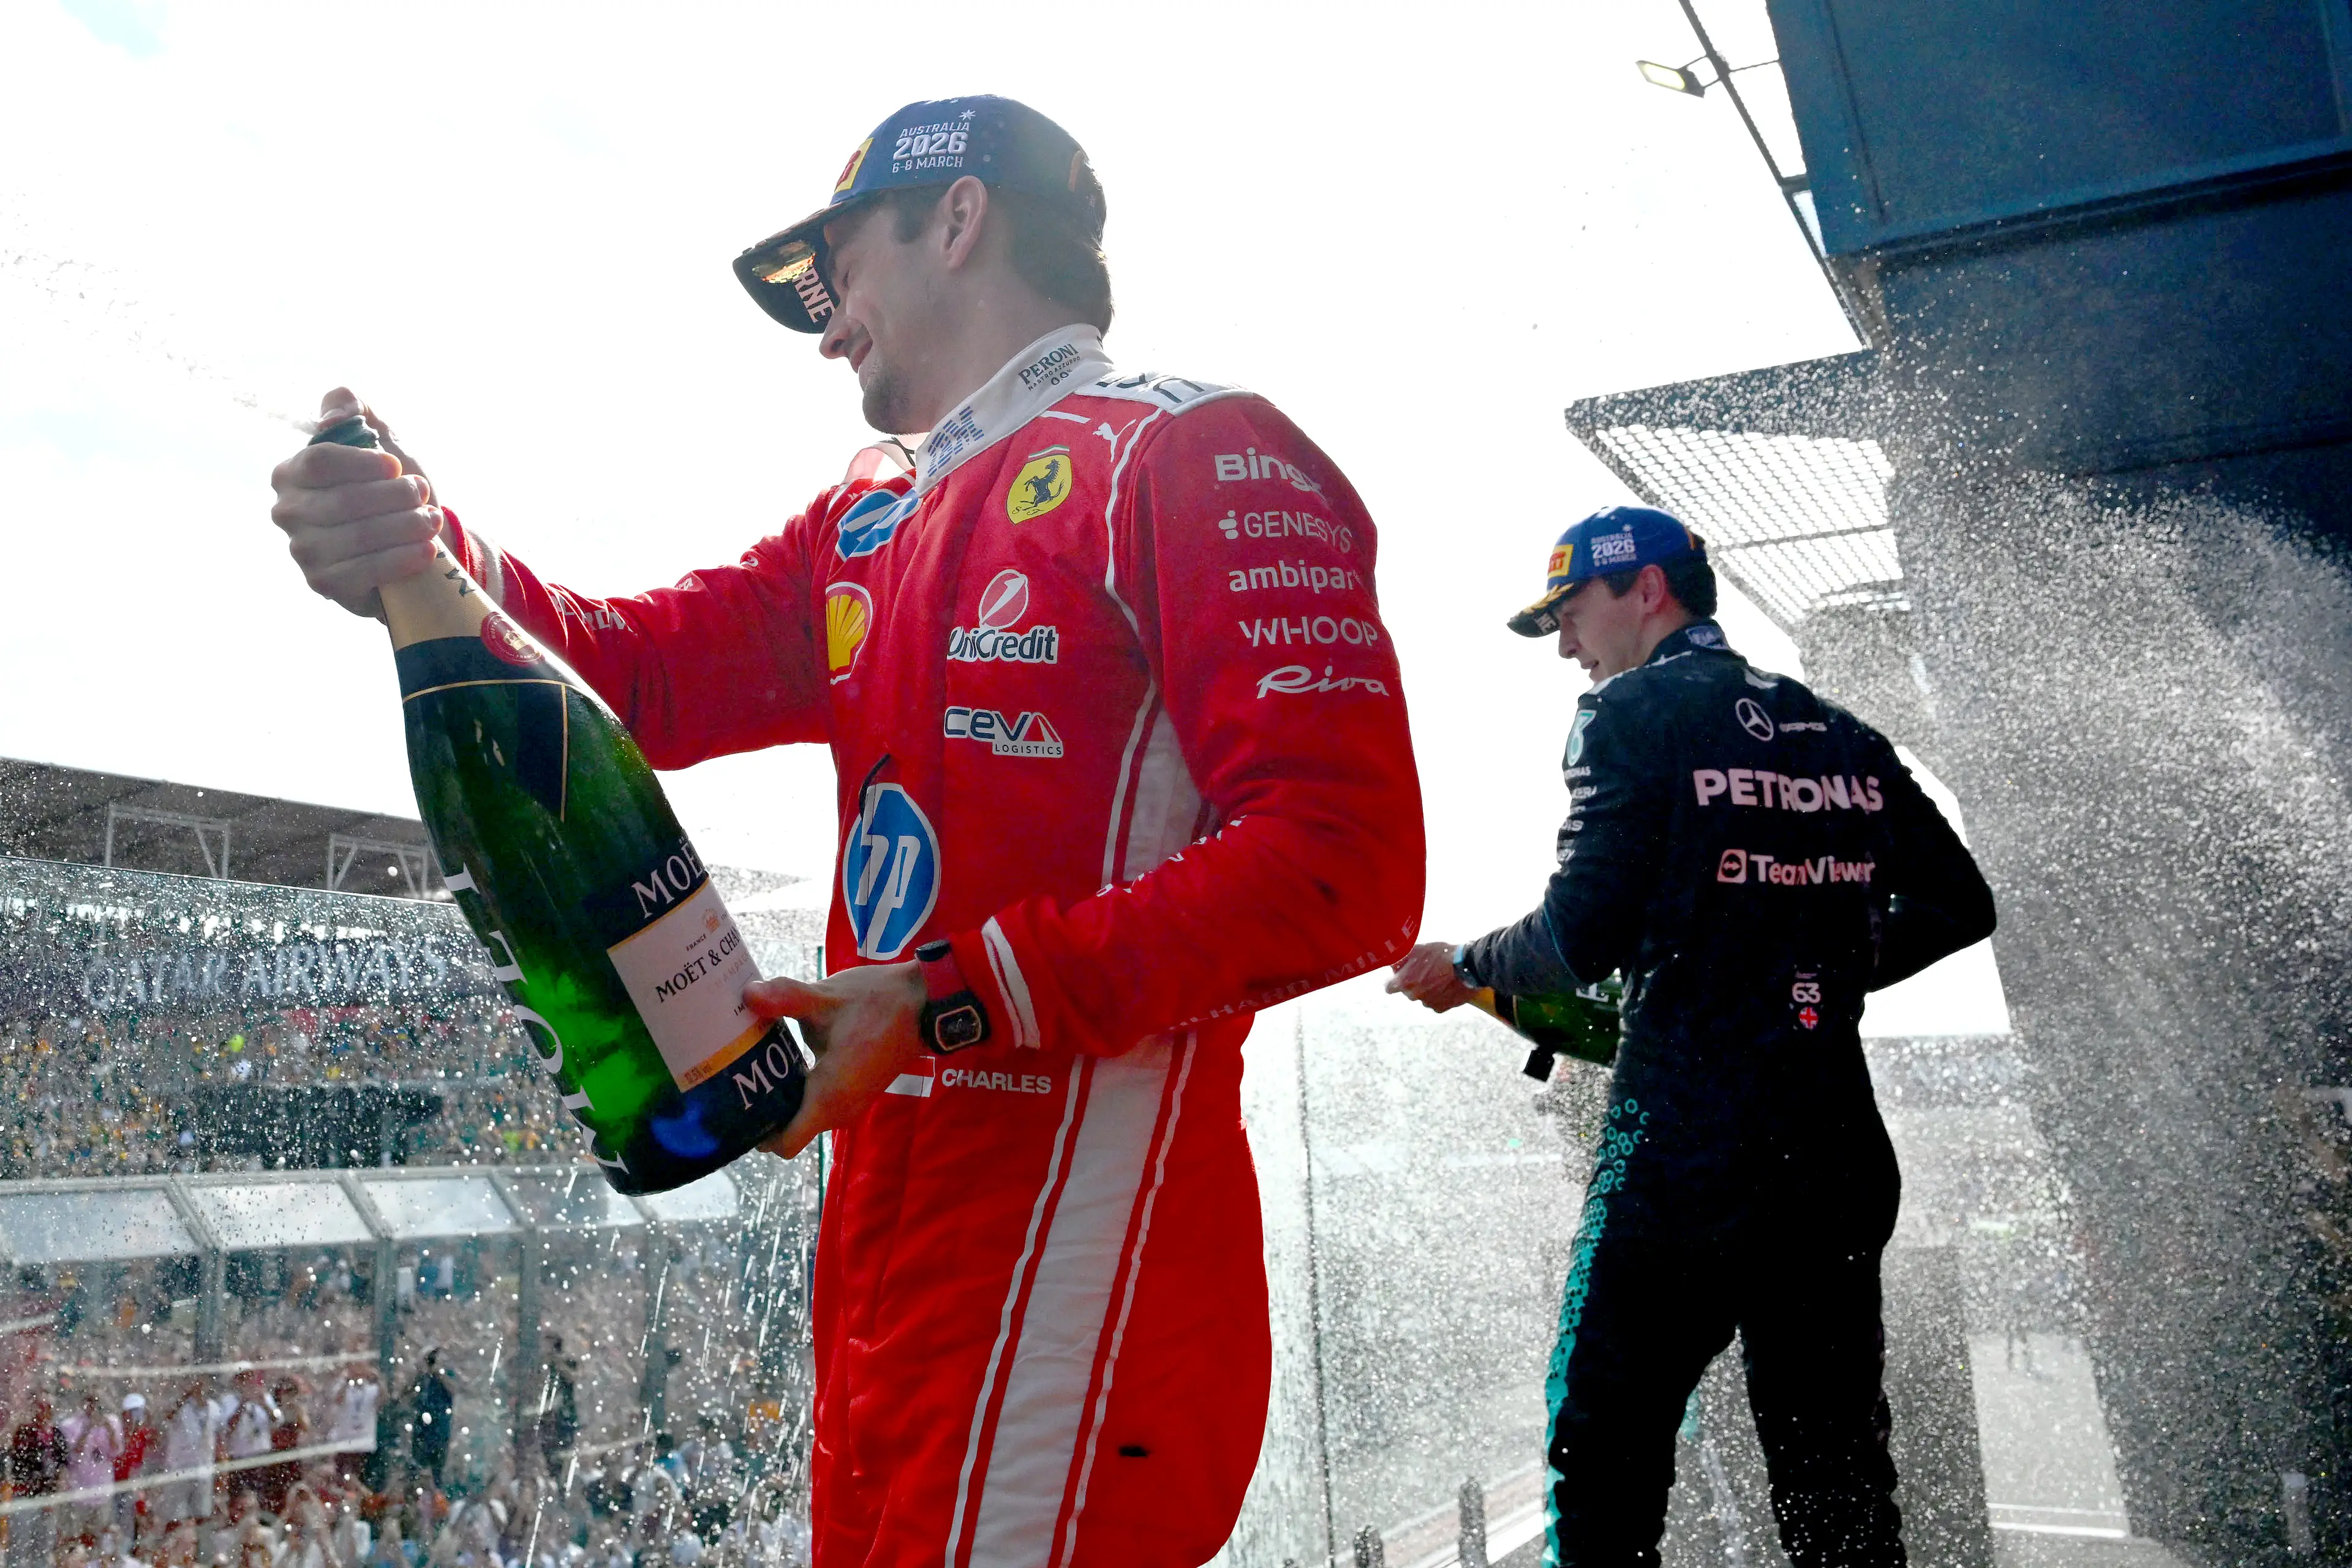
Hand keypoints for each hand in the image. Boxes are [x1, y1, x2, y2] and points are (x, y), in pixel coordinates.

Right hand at [269, 387, 442, 619]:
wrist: (411, 541)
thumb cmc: (390, 487)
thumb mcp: (379, 437)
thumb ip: (351, 407)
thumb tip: (333, 417)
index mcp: (292, 472)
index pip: (320, 462)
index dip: (363, 463)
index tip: (397, 466)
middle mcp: (288, 512)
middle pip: (344, 501)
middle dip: (395, 497)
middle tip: (424, 496)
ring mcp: (302, 551)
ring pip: (358, 537)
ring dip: (405, 527)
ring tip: (431, 520)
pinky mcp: (324, 584)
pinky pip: (364, 572)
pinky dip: (401, 559)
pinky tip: (425, 551)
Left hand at [745, 963, 926, 1157]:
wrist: (923, 1001)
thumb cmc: (878, 1003)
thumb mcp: (827, 997)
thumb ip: (785, 997)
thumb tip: (746, 995)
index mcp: (829, 1097)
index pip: (785, 1143)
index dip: (755, 1133)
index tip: (732, 1107)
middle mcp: (839, 1111)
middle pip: (789, 1129)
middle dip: (761, 1110)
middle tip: (731, 1079)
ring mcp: (850, 1104)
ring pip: (803, 1115)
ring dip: (781, 1098)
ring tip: (752, 1067)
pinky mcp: (855, 1092)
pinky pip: (817, 1103)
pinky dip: (798, 1090)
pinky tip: (783, 1059)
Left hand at [1386, 940, 1477, 1012]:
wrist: (1468, 966)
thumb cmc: (1442, 955)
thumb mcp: (1419, 949)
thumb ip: (1401, 959)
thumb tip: (1392, 964)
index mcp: (1405, 982)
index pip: (1389, 987)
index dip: (1394, 980)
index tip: (1400, 976)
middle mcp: (1414, 995)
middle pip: (1407, 991)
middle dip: (1413, 983)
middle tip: (1425, 971)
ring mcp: (1428, 1003)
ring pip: (1422, 997)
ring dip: (1427, 989)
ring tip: (1439, 976)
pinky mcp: (1441, 1008)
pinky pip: (1435, 1003)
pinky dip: (1438, 996)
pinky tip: (1446, 985)